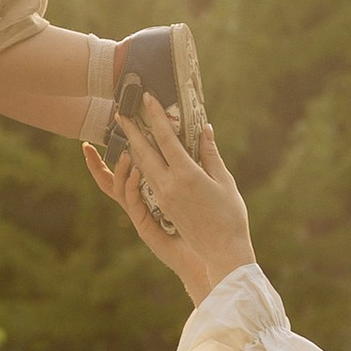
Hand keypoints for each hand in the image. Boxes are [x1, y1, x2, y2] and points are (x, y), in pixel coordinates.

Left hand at [83, 92, 254, 301]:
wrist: (222, 251)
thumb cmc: (230, 216)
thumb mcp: (225, 181)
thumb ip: (211, 154)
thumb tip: (205, 129)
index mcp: (186, 175)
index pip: (166, 138)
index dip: (155, 116)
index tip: (147, 98)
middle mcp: (169, 185)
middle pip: (144, 151)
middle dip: (131, 130)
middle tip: (120, 112)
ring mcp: (163, 197)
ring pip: (143, 167)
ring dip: (133, 147)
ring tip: (127, 131)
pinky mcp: (163, 207)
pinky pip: (148, 180)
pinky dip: (142, 164)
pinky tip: (140, 157)